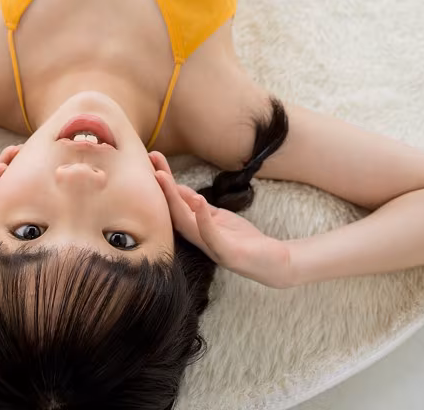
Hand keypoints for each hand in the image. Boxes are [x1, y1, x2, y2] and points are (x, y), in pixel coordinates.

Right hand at [150, 153, 292, 287]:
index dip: (163, 182)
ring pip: (185, 222)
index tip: (153, 159)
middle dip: (161, 186)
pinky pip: (211, 235)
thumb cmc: (243, 240)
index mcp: (195, 229)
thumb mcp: (218, 217)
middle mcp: (198, 239)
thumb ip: (198, 206)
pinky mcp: (227, 253)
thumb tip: (178, 188)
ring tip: (163, 177)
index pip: (173, 203)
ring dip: (173, 199)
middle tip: (151, 161)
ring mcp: (211, 247)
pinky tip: (198, 200)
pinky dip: (202, 218)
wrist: (272, 263)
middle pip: (173, 211)